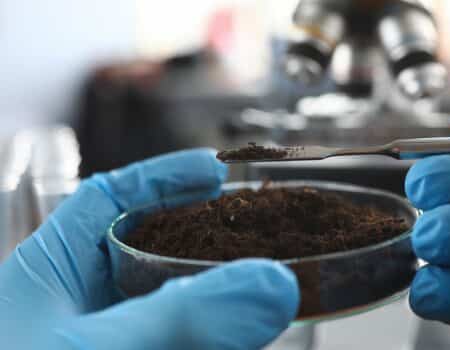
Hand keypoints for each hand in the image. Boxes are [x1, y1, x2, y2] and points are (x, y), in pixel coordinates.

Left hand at [0, 149, 298, 349]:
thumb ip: (180, 320)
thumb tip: (274, 284)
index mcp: (50, 275)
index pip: (109, 201)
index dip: (163, 176)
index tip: (215, 171)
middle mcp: (80, 308)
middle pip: (151, 252)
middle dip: (206, 238)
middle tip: (259, 231)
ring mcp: (110, 342)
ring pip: (173, 307)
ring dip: (219, 298)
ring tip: (266, 287)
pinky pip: (180, 341)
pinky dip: (215, 338)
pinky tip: (244, 337)